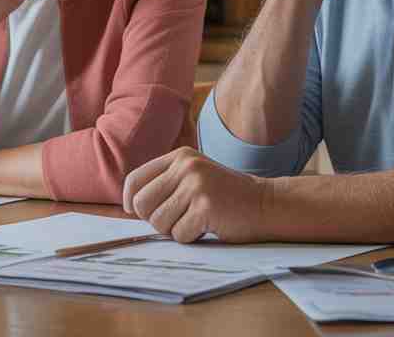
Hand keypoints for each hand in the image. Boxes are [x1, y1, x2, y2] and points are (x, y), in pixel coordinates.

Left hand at [122, 147, 267, 243]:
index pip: (135, 179)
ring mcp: (196, 185)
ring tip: (196, 220)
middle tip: (177, 220)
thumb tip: (127, 207)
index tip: (135, 212)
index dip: (130, 201)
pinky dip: (191, 237)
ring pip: (158, 222)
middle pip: (142, 204)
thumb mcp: (195, 178)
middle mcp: (186, 166)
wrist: (266, 204)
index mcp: (180, 156)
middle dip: (154, 220)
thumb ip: (166, 185)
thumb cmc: (226, 197)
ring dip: (174, 230)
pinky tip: (208, 226)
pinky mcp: (206, 206)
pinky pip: (179, 234)